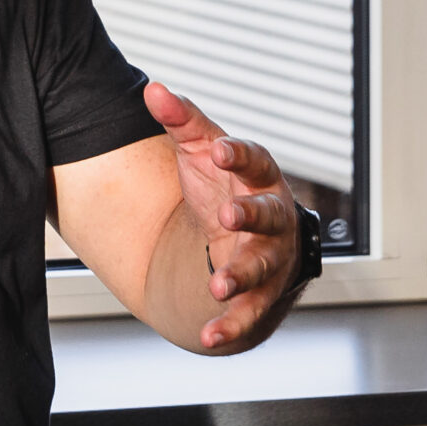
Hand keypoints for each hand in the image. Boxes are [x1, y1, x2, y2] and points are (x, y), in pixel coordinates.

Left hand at [145, 82, 300, 349]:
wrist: (245, 236)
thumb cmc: (223, 184)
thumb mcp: (201, 151)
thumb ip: (180, 121)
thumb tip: (152, 88)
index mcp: (260, 176)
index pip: (255, 160)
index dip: (240, 155)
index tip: (220, 149)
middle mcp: (274, 217)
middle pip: (269, 215)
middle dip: (250, 216)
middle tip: (226, 216)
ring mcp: (271, 258)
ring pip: (263, 268)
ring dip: (242, 276)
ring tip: (218, 285)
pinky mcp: (262, 296)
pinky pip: (250, 314)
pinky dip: (231, 327)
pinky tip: (208, 337)